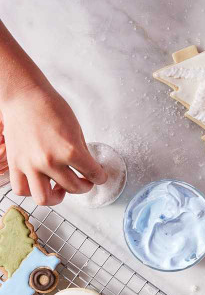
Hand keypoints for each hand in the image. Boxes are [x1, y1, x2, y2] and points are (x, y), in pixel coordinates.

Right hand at [1, 85, 106, 205]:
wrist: (24, 96)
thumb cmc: (50, 107)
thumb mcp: (76, 130)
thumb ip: (82, 153)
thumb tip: (89, 169)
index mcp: (70, 151)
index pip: (93, 174)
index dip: (100, 177)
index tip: (100, 177)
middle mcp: (49, 161)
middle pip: (74, 188)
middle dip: (84, 186)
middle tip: (85, 181)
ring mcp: (30, 165)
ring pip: (44, 198)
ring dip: (57, 197)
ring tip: (62, 189)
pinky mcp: (15, 164)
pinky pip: (21, 189)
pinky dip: (32, 191)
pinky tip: (41, 183)